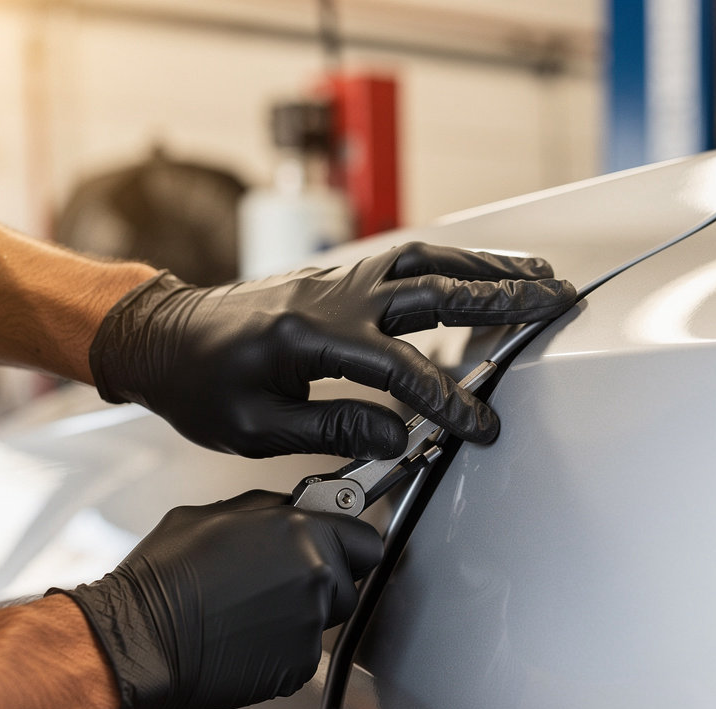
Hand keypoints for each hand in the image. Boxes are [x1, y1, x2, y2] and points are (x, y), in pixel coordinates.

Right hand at [51, 491, 381, 708]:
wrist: (141, 639)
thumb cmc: (164, 578)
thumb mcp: (213, 515)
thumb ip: (270, 510)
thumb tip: (295, 508)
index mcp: (302, 534)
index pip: (366, 540)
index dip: (349, 546)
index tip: (338, 550)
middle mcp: (316, 578)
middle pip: (350, 582)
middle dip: (325, 581)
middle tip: (277, 583)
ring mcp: (310, 626)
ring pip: (326, 619)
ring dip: (301, 615)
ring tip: (251, 611)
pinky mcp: (298, 667)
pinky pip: (304, 652)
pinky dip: (282, 649)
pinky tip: (245, 638)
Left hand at [89, 241, 576, 458]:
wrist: (161, 337)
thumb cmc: (198, 387)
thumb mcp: (255, 428)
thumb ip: (331, 430)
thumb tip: (397, 439)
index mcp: (308, 340)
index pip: (399, 371)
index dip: (447, 401)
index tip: (480, 427)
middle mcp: (331, 297)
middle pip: (432, 290)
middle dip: (500, 297)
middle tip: (554, 299)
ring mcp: (334, 279)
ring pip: (424, 263)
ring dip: (483, 268)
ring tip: (532, 277)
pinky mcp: (334, 278)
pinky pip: (404, 262)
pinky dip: (449, 264)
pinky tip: (473, 274)